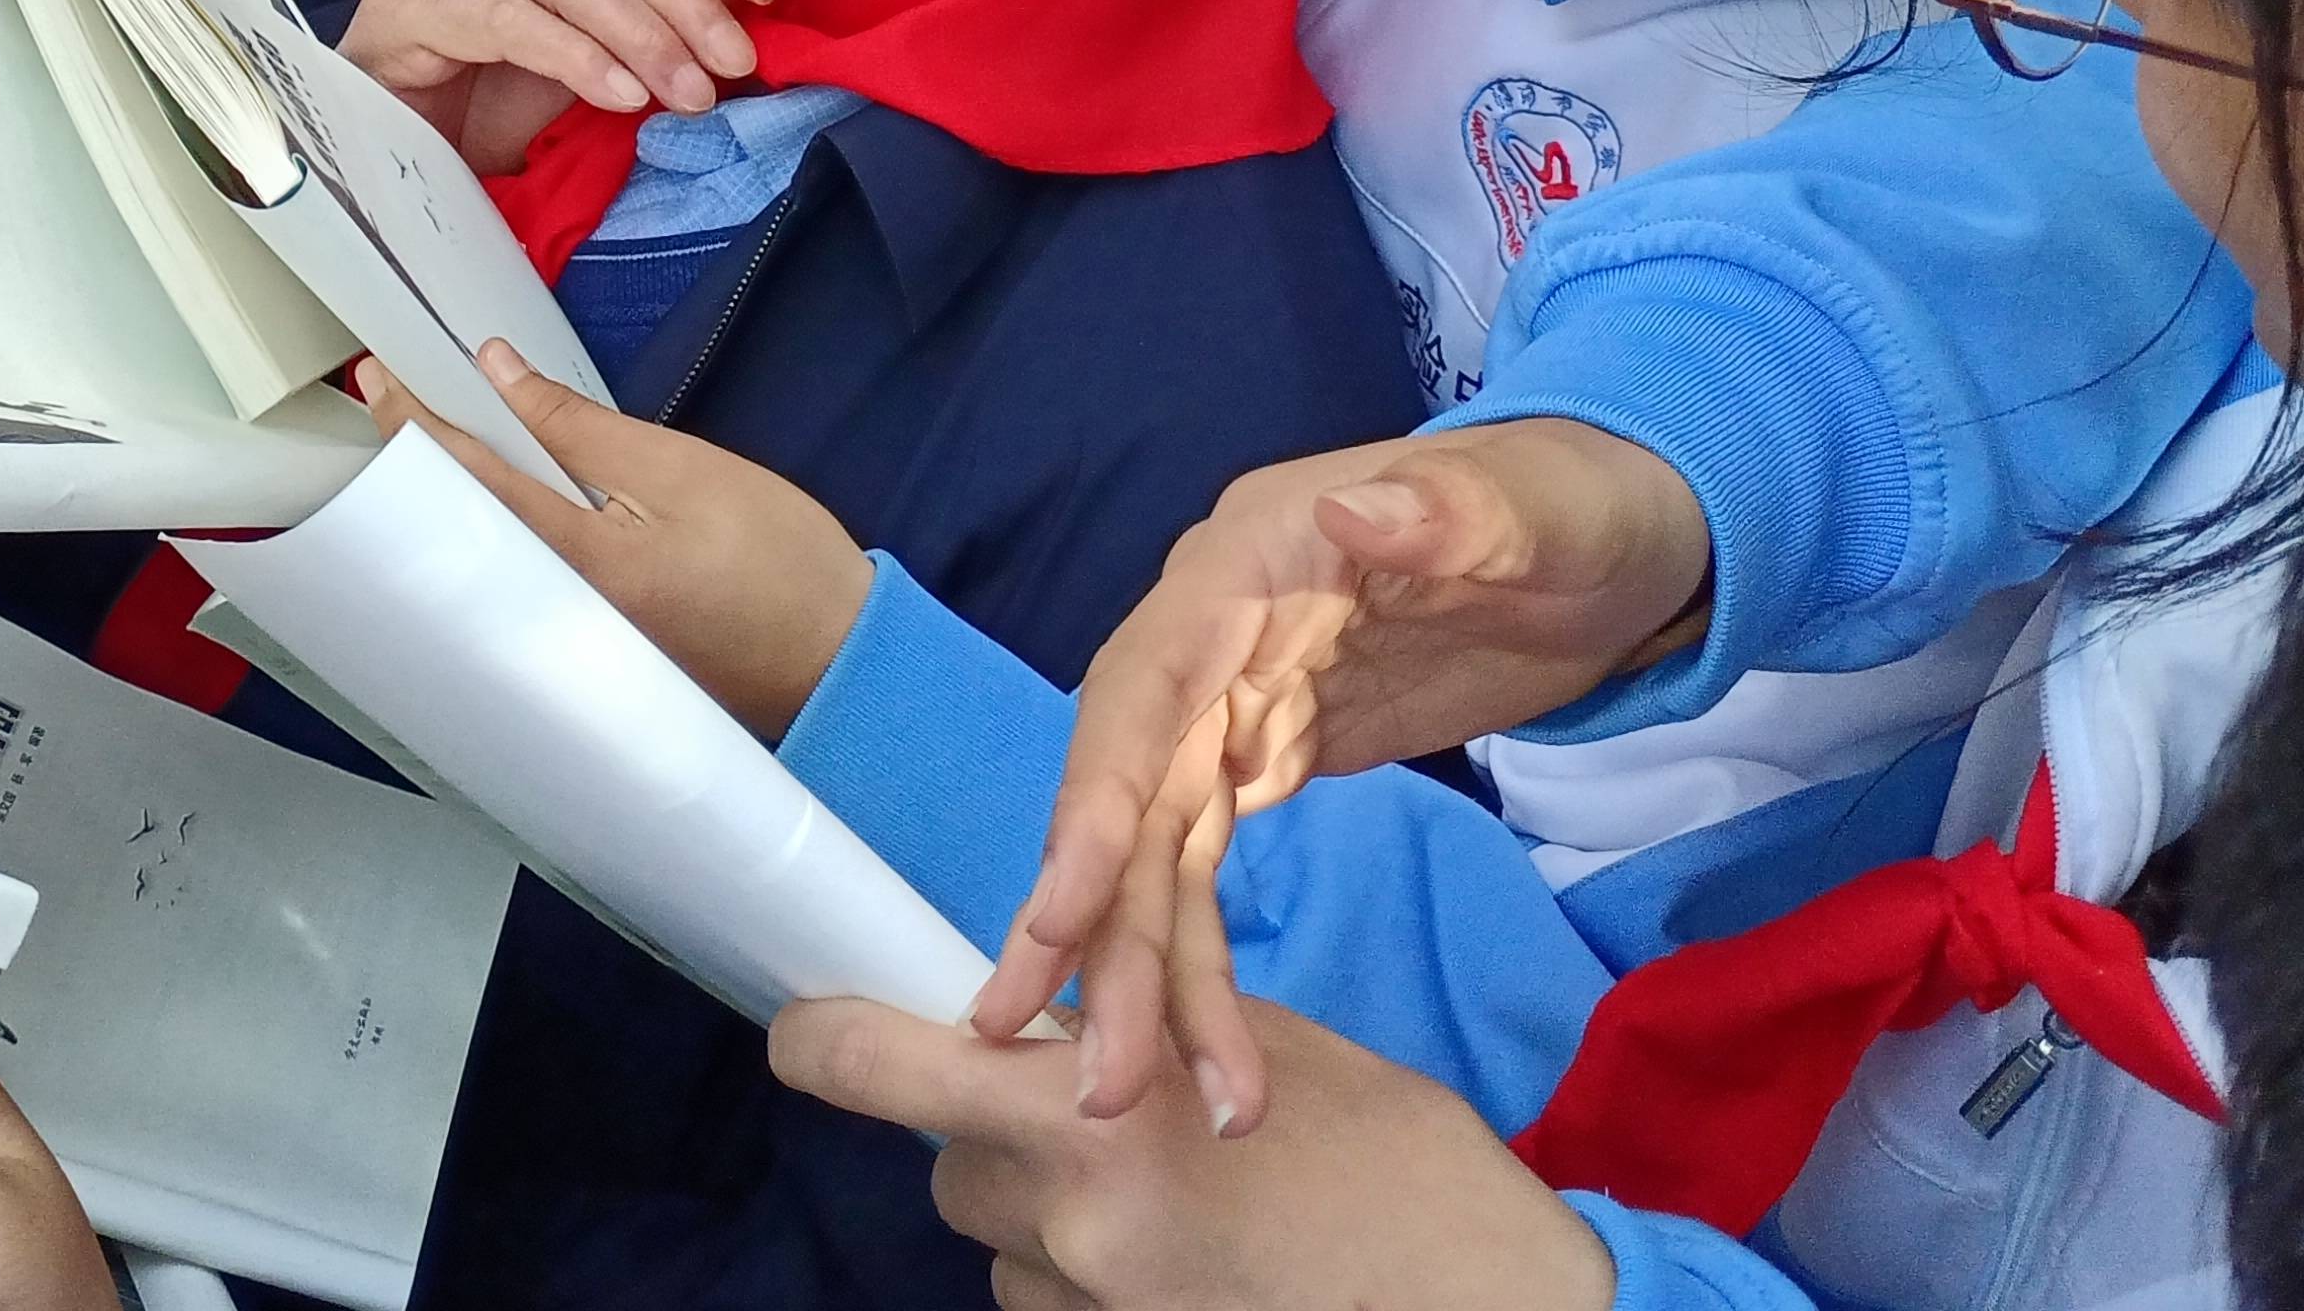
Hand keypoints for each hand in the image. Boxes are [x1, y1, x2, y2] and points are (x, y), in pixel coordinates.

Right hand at [337, 0, 778, 170]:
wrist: (380, 139)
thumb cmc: (480, 90)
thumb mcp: (581, 43)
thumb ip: (638, 13)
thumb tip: (738, 13)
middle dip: (679, 0)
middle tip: (733, 63)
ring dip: (638, 33)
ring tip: (687, 92)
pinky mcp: (408, 7)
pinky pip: (509, 22)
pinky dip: (574, 57)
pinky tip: (619, 97)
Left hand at [361, 344, 870, 738]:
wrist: (841, 662)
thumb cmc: (777, 562)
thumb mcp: (679, 469)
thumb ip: (577, 425)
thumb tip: (498, 371)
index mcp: (575, 563)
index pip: (466, 481)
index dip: (413, 425)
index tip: (374, 378)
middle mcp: (553, 611)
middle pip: (458, 524)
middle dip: (416, 460)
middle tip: (388, 396)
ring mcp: (570, 638)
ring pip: (486, 551)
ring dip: (452, 492)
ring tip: (429, 432)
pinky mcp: (594, 646)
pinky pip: (523, 576)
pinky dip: (499, 527)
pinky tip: (499, 493)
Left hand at [769, 996, 1612, 1310]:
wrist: (1500, 1309)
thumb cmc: (1397, 1163)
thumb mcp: (1260, 1053)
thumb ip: (1129, 1035)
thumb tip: (1036, 1022)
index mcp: (1091, 1115)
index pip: (879, 1069)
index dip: (823, 1042)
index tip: (803, 1027)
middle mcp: (1067, 1227)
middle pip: (950, 1171)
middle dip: (1000, 1143)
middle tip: (1101, 1131)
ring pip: (1003, 1257)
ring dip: (1052, 1229)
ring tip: (1181, 1218)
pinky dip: (1097, 1293)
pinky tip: (1195, 1273)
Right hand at [998, 422, 1710, 1129]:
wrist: (1615, 540)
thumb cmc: (1577, 507)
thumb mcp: (1538, 508)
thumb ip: (1449, 510)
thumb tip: (1350, 515)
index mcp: (1250, 560)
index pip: (1145, 683)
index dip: (1095, 797)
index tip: (1062, 911)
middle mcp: (1211, 634)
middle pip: (1128, 790)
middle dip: (1095, 927)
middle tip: (1082, 1065)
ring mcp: (1233, 700)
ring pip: (1154, 851)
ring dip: (1137, 972)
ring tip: (1130, 1097)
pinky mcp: (1268, 754)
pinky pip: (1200, 869)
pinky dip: (1192, 960)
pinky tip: (1199, 1052)